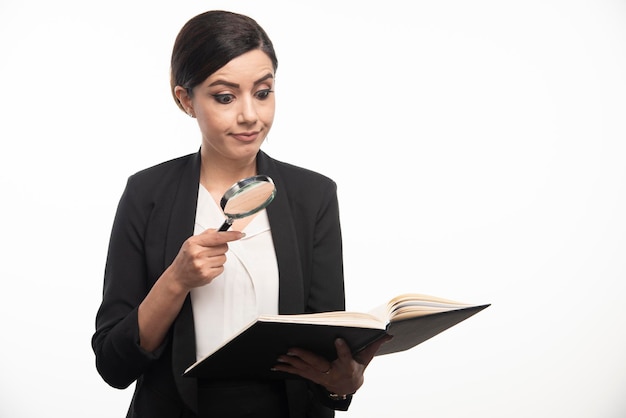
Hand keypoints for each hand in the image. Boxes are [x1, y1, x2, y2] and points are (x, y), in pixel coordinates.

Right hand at [167, 228, 244, 291]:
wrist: (178, 276)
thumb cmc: (186, 258)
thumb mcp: (192, 242)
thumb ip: (208, 235)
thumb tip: (222, 230)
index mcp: (194, 243)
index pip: (217, 237)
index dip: (230, 235)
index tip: (240, 234)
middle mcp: (197, 254)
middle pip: (224, 247)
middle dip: (220, 249)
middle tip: (210, 252)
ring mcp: (202, 265)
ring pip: (224, 258)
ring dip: (218, 259)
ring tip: (207, 261)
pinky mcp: (207, 275)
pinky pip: (221, 268)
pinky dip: (217, 268)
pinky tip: (207, 268)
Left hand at [273, 335, 392, 395]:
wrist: (349, 388)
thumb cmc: (357, 368)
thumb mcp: (367, 358)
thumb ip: (375, 345)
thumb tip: (388, 333)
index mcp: (347, 367)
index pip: (346, 358)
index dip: (342, 349)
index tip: (338, 339)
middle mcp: (332, 373)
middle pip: (318, 365)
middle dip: (305, 357)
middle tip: (293, 349)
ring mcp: (321, 377)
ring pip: (305, 369)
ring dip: (292, 363)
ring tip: (280, 356)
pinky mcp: (312, 377)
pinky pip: (299, 373)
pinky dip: (287, 369)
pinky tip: (276, 366)